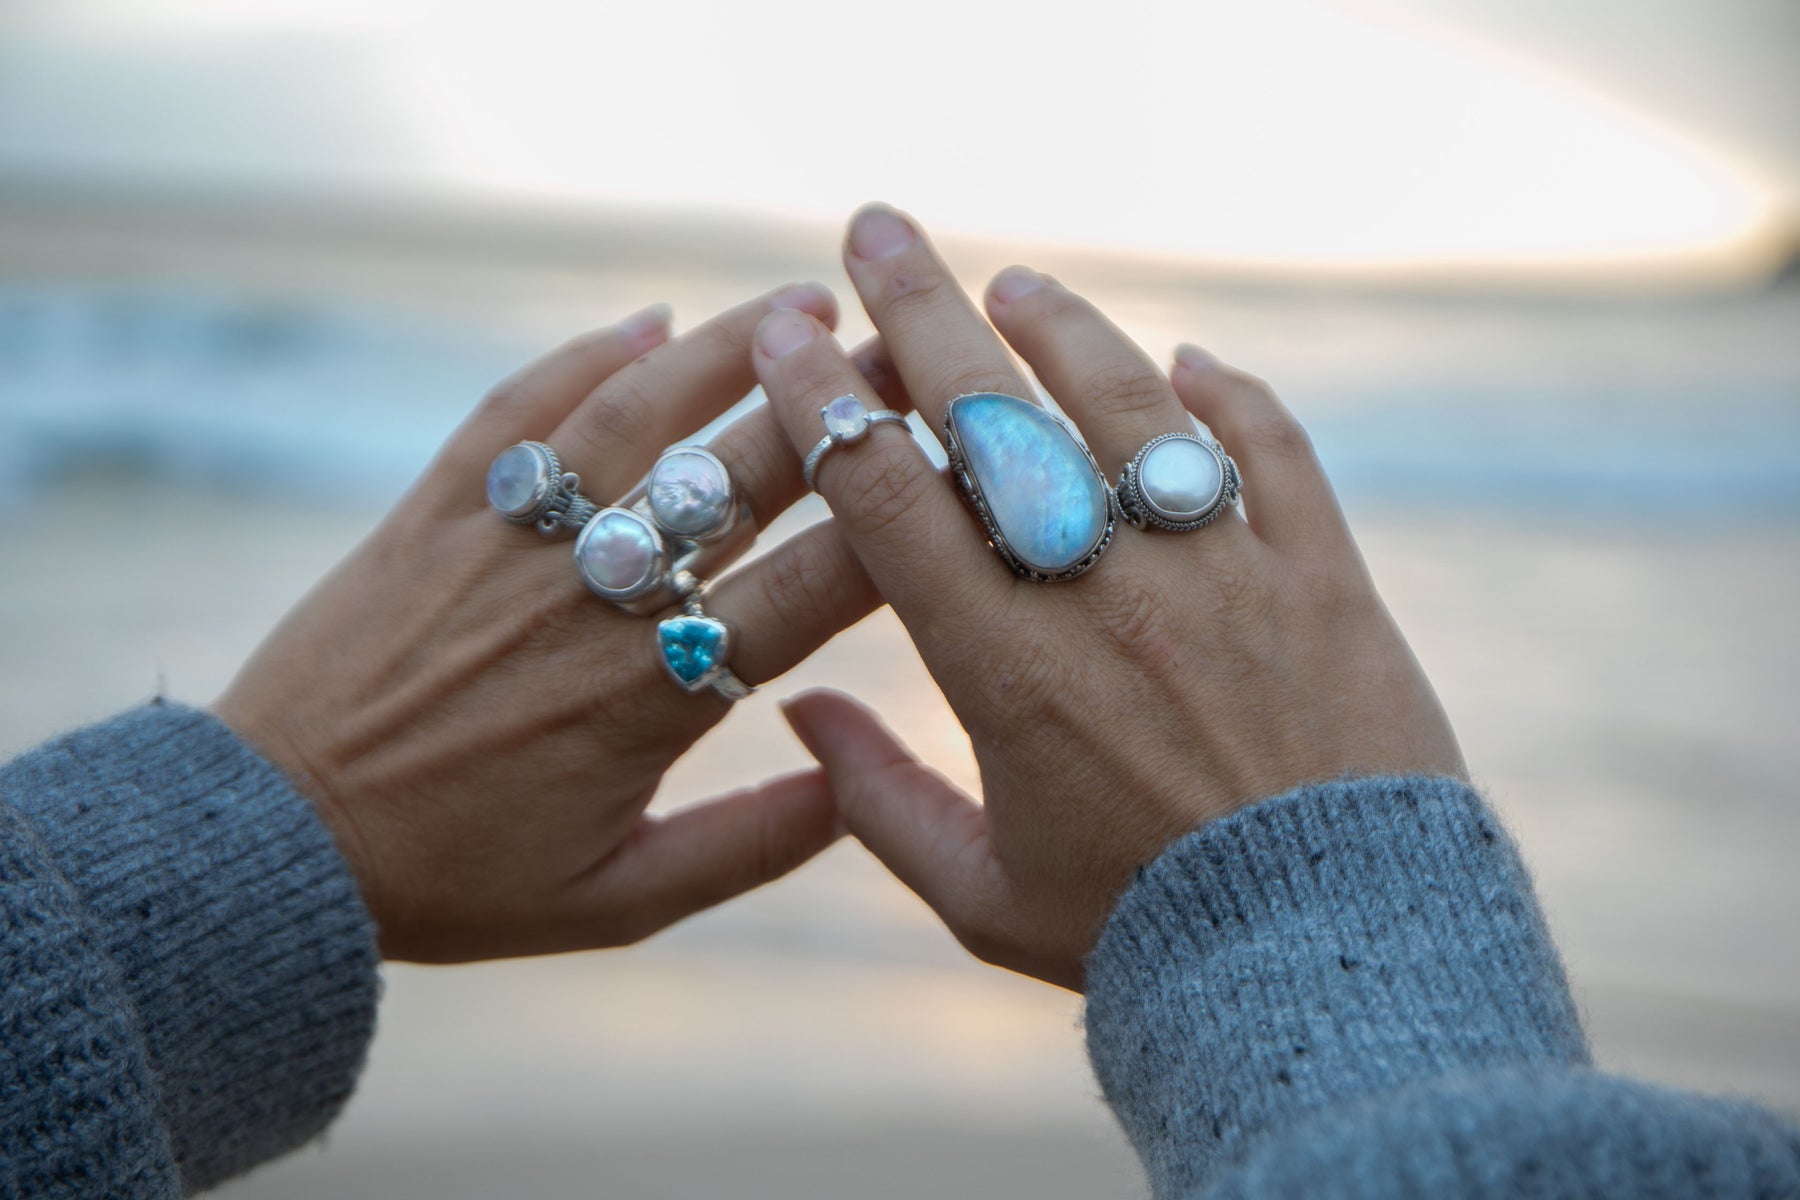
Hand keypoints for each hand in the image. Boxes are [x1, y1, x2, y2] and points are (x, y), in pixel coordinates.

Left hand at [216, 284, 886, 961]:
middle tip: (913, 350)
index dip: (897, 520)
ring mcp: (511, 545)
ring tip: (802, 301)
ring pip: (636, 419)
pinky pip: (517, 412)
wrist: (278, 844)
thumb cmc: (454, 880)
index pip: (809, 590)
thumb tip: (855, 789)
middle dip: (841, 408)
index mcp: (650, 699)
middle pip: (741, 479)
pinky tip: (646, 323)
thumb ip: (748, 848)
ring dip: (728, 349)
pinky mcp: (434, 511)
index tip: (964, 465)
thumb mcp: (617, 903)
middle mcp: (591, 602)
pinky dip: (583, 357)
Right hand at [756, 207, 1465, 989]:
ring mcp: (1223, 576)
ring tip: (1018, 284)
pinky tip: (1190, 364)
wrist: (1330, 968)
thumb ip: (875, 801)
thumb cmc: (1140, 941)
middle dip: (923, 308)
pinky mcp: (1324, 580)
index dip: (826, 400)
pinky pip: (1271, 452)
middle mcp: (1106, 597)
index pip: (889, 496)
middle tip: (880, 228)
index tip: (789, 329)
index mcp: (1007, 669)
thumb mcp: (980, 897)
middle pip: (994, 417)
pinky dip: (1228, 397)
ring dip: (1066, 333)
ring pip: (1129, 409)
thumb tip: (798, 709)